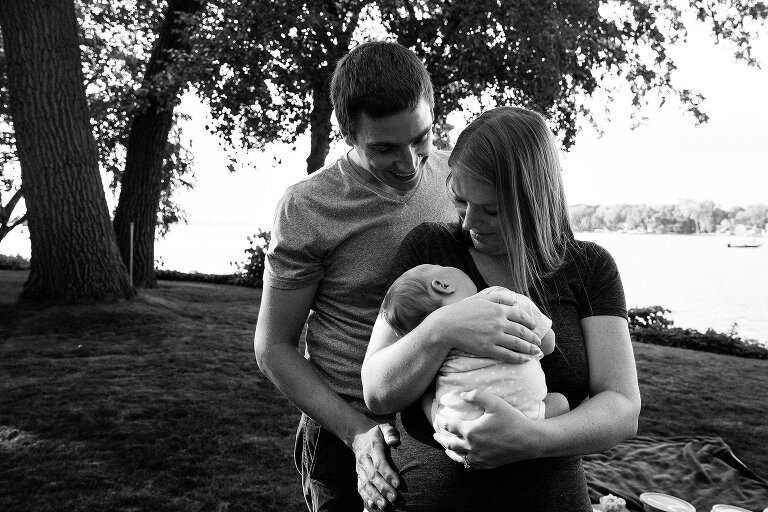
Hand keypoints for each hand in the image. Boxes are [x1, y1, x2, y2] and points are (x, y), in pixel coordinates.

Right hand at [354, 422, 400, 509]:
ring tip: (384, 506)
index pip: (380, 462)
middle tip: (394, 498)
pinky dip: (365, 497)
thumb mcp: (384, 426)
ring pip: (366, 484)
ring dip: (374, 496)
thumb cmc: (376, 432)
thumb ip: (390, 432)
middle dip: (383, 488)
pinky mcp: (358, 474)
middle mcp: (364, 459)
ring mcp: (360, 468)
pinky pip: (360, 487)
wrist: (357, 434)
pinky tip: (372, 505)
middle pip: (373, 476)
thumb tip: (394, 441)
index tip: (398, 483)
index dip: (388, 473)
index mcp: (372, 447)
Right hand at [427, 287, 542, 362]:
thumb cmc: (463, 310)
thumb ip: (498, 296)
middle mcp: (499, 322)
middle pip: (522, 332)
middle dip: (533, 338)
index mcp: (499, 309)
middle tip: (538, 342)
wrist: (446, 325)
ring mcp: (494, 336)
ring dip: (530, 349)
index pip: (521, 316)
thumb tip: (513, 299)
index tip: (534, 328)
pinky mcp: (487, 348)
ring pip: (518, 344)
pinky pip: (508, 355)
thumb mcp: (481, 298)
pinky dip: (519, 358)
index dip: (530, 323)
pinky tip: (525, 360)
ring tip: (536, 352)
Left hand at [432, 389, 542, 468]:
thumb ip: (476, 395)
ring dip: (448, 449)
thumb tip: (461, 395)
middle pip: (449, 443)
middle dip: (440, 437)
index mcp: (471, 431)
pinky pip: (468, 463)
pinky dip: (461, 458)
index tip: (437, 418)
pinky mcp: (486, 465)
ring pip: (457, 455)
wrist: (529, 441)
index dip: (441, 421)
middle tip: (435, 433)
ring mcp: (478, 458)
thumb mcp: (495, 402)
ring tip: (444, 445)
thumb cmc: (512, 419)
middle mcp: (471, 446)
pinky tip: (461, 455)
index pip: (449, 426)